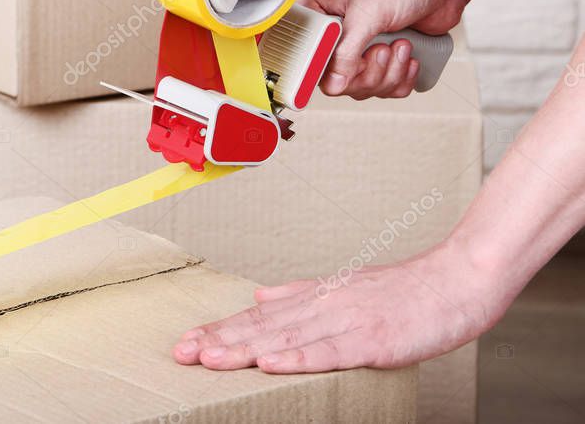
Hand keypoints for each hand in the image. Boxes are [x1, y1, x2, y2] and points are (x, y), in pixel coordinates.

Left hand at [171, 242, 505, 372]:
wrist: (459, 280)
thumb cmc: (408, 292)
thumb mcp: (347, 289)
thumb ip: (302, 294)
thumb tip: (262, 297)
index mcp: (318, 298)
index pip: (259, 317)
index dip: (222, 328)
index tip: (189, 339)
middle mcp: (325, 305)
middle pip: (263, 327)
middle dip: (220, 340)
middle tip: (182, 351)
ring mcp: (348, 321)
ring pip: (287, 337)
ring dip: (245, 349)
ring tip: (209, 358)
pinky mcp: (374, 339)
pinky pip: (331, 351)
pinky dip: (299, 357)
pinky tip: (271, 362)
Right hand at [302, 0, 464, 99]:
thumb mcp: (368, 14)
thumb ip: (346, 52)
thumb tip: (334, 84)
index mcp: (318, 14)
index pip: (302, 56)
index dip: (322, 68)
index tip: (346, 65)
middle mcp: (334, 35)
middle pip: (334, 80)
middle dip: (367, 72)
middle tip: (382, 49)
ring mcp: (358, 49)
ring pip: (361, 87)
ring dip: (388, 74)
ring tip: (401, 45)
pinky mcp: (382, 60)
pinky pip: (384, 88)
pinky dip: (401, 78)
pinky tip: (409, 55)